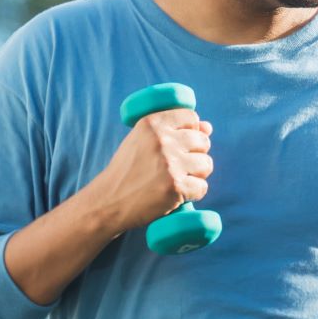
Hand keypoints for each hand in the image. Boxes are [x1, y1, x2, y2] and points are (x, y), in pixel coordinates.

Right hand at [89, 108, 212, 235]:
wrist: (108, 201)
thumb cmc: (128, 169)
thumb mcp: (143, 140)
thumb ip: (174, 130)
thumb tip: (209, 127)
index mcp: (152, 123)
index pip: (191, 117)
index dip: (191, 131)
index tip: (180, 144)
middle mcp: (162, 141)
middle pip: (203, 141)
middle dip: (195, 155)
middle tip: (176, 166)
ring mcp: (170, 164)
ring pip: (206, 164)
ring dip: (196, 175)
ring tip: (176, 179)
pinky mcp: (175, 187)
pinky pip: (202, 187)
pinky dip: (193, 193)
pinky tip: (176, 193)